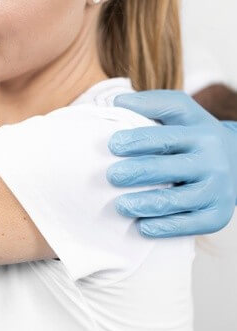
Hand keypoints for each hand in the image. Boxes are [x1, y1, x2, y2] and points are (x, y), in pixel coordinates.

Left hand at [107, 90, 236, 237]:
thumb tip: (114, 102)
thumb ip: (152, 104)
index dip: (139, 139)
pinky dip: (163, 228)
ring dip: (144, 204)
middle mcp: (213, 162)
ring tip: (120, 205)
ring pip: (175, 200)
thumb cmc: (193, 138)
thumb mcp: (183, 114)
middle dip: (137, 172)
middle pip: (167, 169)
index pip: (166, 137)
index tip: (114, 144)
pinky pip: (188, 225)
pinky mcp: (217, 216)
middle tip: (112, 176)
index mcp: (201, 134)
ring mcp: (217, 191)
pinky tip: (142, 226)